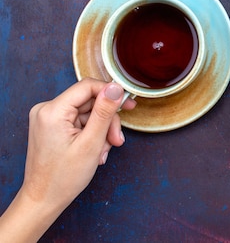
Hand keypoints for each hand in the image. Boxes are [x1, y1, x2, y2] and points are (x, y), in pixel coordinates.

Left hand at [0, 78, 135, 240]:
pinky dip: (91, 135)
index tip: (128, 104)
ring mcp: (48, 119)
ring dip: (101, 131)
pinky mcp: (52, 127)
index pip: (88, 87)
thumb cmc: (63, 177)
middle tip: (117, 140)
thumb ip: (104, 112)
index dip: (111, 94)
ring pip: (87, 113)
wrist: (44, 200)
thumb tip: (115, 87)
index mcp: (52, 111)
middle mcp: (46, 110)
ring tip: (103, 152)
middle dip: (106, 121)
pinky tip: (95, 151)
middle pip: (89, 102)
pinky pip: (79, 122)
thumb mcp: (91, 143)